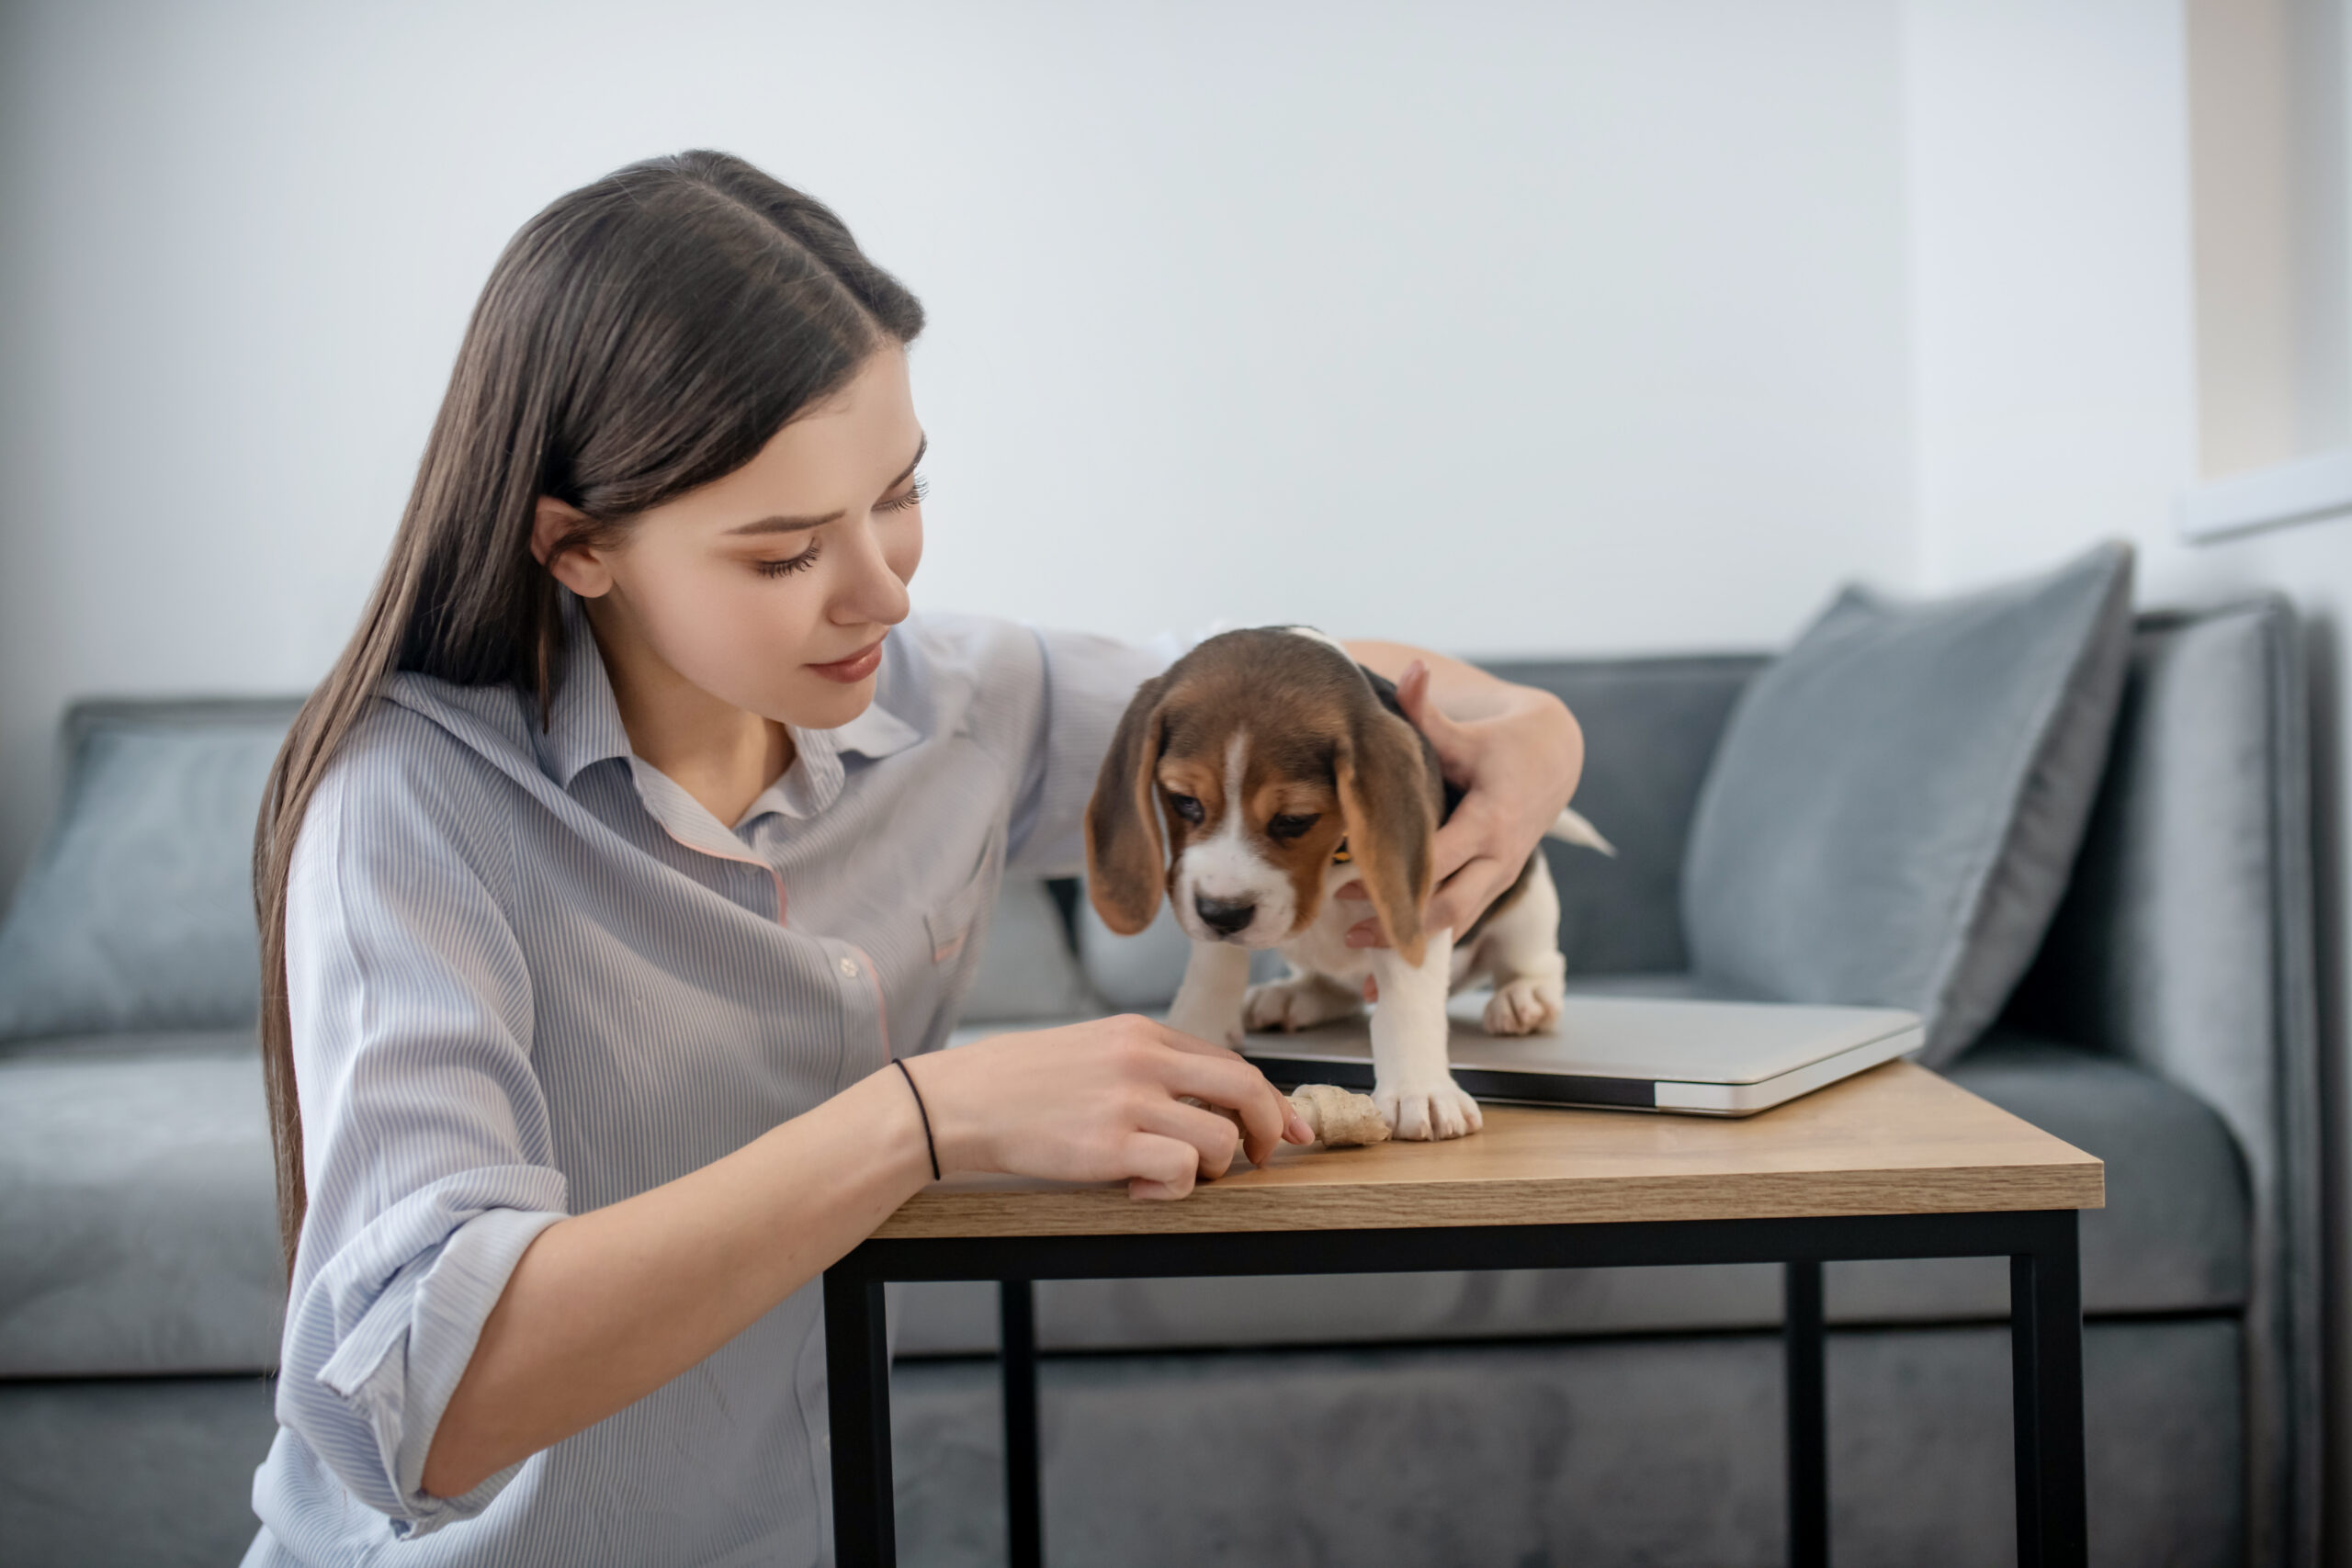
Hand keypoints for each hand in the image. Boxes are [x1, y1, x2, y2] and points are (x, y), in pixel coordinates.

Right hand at [906, 1016, 1314, 1199]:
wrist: (959, 1101)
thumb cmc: (1019, 1083)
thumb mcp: (1092, 1051)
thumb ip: (1147, 1066)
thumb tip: (1202, 1100)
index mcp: (1141, 1033)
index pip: (1231, 1062)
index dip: (1271, 1100)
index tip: (1291, 1127)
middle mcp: (1143, 1059)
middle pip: (1245, 1089)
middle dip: (1270, 1130)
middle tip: (1263, 1159)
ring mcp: (1128, 1102)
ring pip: (1221, 1138)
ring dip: (1213, 1169)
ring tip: (1173, 1176)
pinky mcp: (1109, 1146)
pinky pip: (1181, 1173)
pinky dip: (1172, 1192)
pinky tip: (1139, 1190)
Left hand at [1340, 659, 1581, 949]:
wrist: (1553, 760)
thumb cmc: (1500, 743)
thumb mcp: (1468, 730)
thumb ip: (1429, 712)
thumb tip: (1411, 670)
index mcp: (1491, 819)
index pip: (1441, 857)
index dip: (1399, 876)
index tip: (1349, 887)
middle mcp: (1500, 856)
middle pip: (1451, 905)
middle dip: (1400, 925)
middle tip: (1347, 934)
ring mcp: (1500, 876)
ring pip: (1458, 923)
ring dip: (1411, 945)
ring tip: (1362, 967)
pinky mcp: (1494, 885)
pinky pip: (1461, 924)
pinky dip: (1426, 947)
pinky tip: (1389, 976)